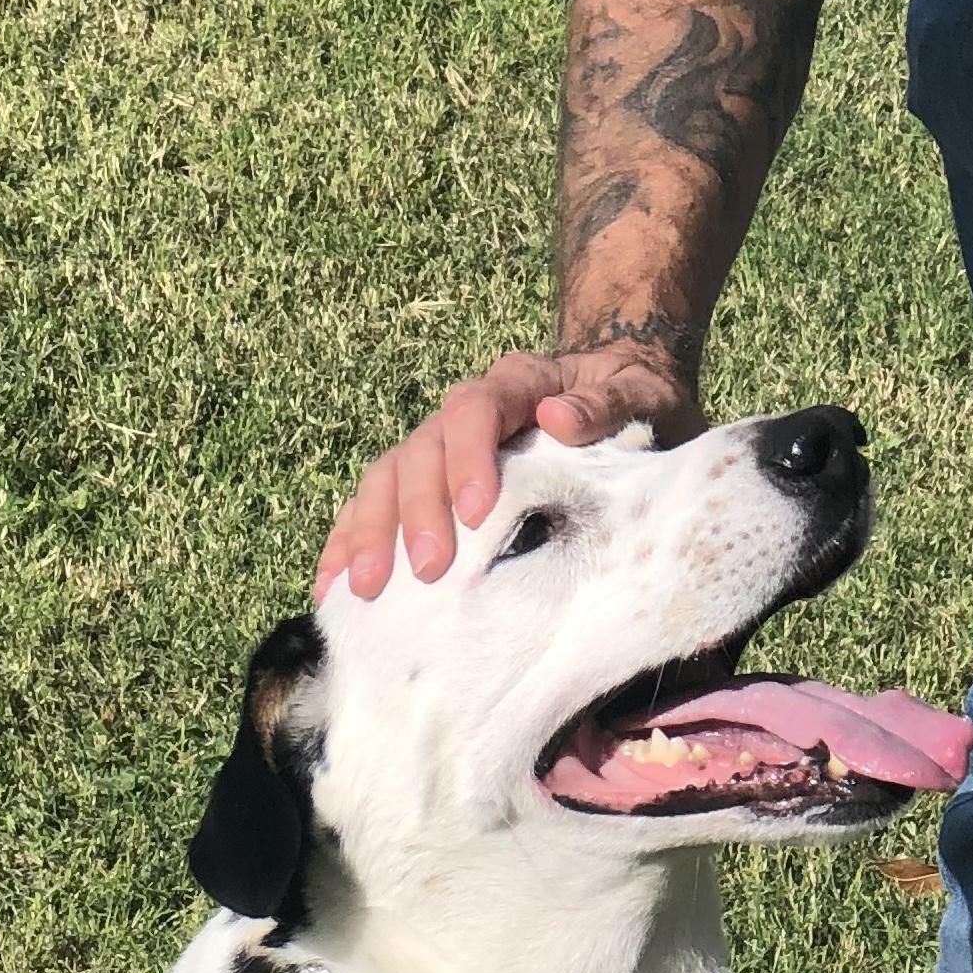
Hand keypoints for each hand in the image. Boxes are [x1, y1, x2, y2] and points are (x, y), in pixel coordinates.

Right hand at [315, 344, 703, 602]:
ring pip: (386, 476)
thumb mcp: (640, 394)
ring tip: (365, 589)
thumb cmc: (633, 400)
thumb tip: (557, 418)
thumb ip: (605, 405)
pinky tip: (332, 587)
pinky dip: (350, 541)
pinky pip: (373, 505)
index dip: (468, 457)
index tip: (476, 512)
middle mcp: (466, 411)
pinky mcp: (424, 482)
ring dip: (371, 532)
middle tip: (428, 570)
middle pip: (421, 449)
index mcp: (515, 383)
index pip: (476, 409)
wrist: (614, 394)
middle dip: (417, 510)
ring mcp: (438, 446)